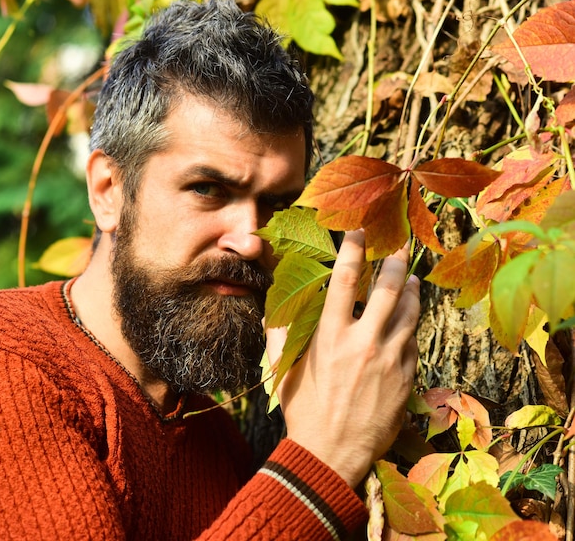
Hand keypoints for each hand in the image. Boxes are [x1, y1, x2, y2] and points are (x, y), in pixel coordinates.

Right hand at [268, 230, 419, 487]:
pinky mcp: (406, 377)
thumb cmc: (303, 411)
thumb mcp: (284, 371)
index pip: (344, 279)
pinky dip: (409, 327)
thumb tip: (272, 311)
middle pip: (387, 288)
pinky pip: (412, 342)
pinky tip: (407, 321)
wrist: (332, 453)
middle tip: (398, 247)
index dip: (353, 248)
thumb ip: (279, 335)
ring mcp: (390, 359)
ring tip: (411, 279)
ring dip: (411, 291)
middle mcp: (363, 342)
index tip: (359, 230)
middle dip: (394, 261)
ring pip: (409, 312)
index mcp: (330, 336)